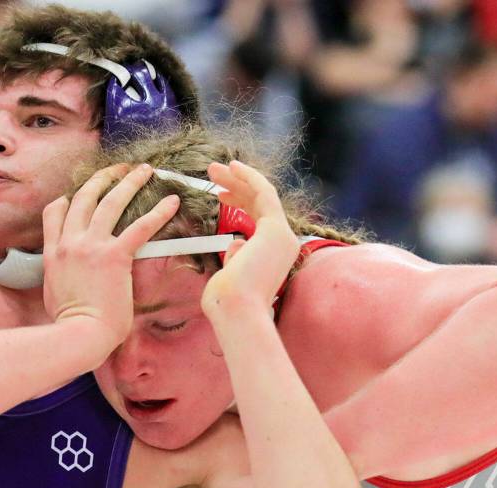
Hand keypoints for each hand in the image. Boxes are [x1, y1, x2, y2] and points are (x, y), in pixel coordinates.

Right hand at [42, 163, 179, 350]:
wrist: (78, 334)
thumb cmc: (69, 324)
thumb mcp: (54, 291)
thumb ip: (60, 274)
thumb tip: (70, 276)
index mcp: (53, 251)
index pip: (56, 211)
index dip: (70, 197)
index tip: (82, 192)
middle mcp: (70, 242)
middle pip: (85, 197)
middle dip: (103, 178)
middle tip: (118, 169)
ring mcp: (91, 246)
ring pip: (111, 202)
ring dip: (129, 182)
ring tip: (143, 170)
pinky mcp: (114, 256)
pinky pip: (140, 227)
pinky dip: (158, 212)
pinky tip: (172, 202)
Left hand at [201, 160, 298, 317]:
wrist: (237, 311)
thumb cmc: (226, 302)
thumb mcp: (229, 275)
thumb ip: (235, 257)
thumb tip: (236, 243)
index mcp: (272, 255)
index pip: (260, 218)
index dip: (241, 201)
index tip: (221, 194)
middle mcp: (282, 243)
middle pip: (261, 203)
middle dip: (237, 185)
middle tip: (214, 173)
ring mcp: (281, 235)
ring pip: (262, 194)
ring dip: (238, 178)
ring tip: (213, 169)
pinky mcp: (275, 229)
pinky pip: (263, 193)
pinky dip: (249, 177)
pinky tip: (233, 167)